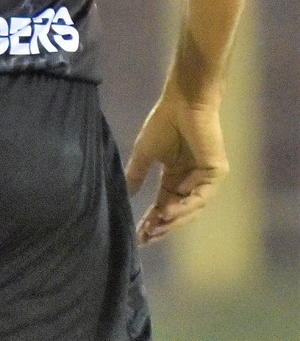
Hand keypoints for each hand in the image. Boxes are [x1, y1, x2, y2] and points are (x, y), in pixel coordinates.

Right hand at [125, 93, 228, 244]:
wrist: (183, 104)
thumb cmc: (163, 124)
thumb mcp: (145, 153)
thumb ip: (137, 174)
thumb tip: (127, 194)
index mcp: (175, 176)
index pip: (164, 203)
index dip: (152, 219)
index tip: (138, 235)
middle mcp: (191, 181)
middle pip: (178, 210)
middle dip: (163, 225)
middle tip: (147, 238)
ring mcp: (205, 178)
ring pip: (191, 207)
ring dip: (174, 219)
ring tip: (156, 227)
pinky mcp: (215, 173)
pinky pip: (201, 195)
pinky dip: (186, 205)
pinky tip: (170, 211)